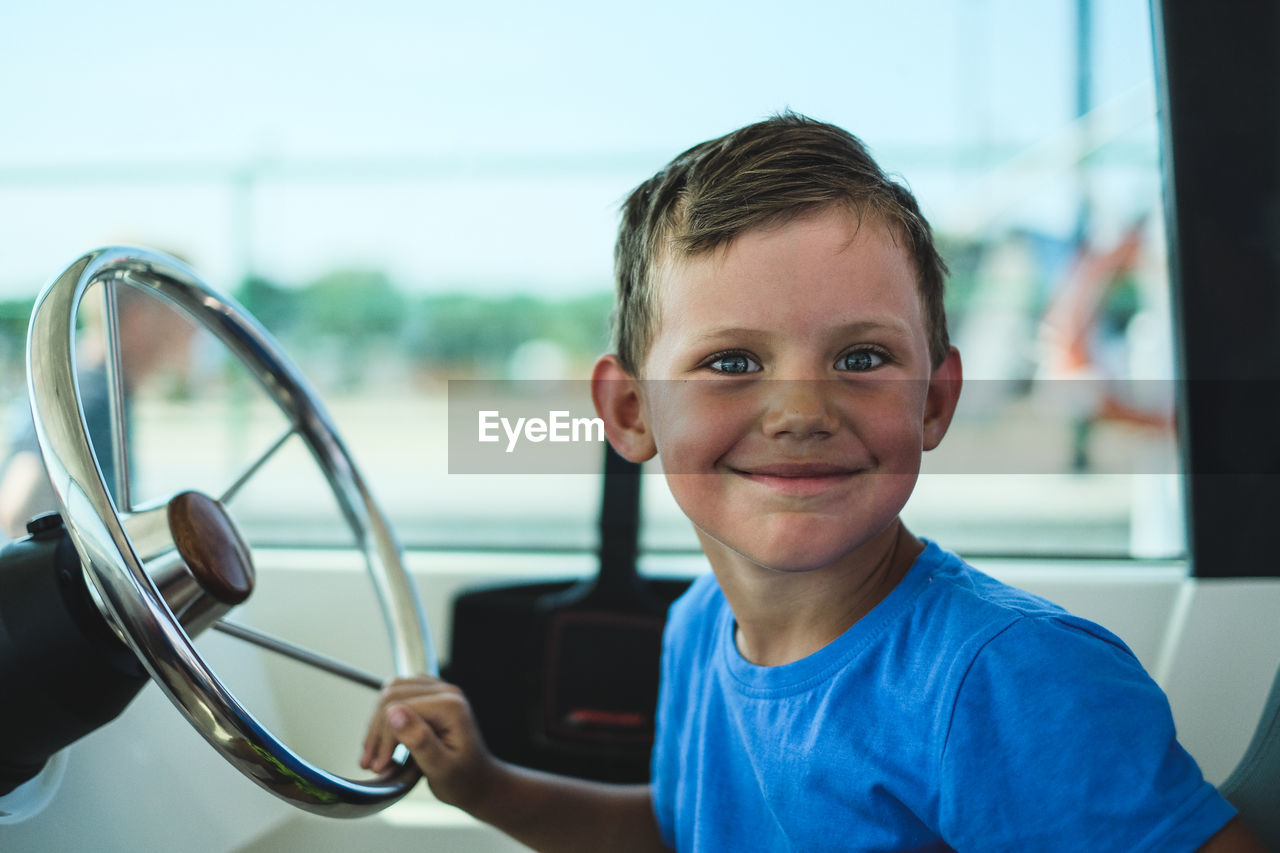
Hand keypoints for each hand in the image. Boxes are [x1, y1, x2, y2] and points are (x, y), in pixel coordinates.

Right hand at [360, 674, 497, 811]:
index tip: (378, 765)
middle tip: (372, 764)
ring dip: (379, 725)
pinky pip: (399, 695)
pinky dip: (387, 718)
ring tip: (378, 757)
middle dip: (377, 732)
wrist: (479, 783)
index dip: (384, 737)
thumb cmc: (464, 780)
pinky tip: (388, 743)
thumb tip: (393, 713)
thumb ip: (419, 740)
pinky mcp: (431, 696)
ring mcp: (439, 691)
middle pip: (392, 695)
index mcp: (451, 706)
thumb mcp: (441, 768)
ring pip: (392, 692)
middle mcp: (446, 691)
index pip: (399, 707)